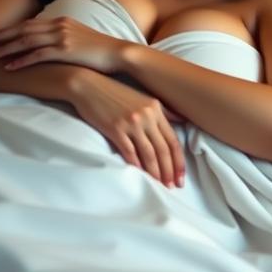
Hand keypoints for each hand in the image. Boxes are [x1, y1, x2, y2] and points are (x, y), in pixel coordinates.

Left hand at [0, 17, 124, 73]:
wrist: (120, 53)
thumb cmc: (101, 49)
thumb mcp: (80, 37)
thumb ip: (62, 37)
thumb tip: (47, 44)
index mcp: (61, 21)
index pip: (28, 24)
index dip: (7, 30)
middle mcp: (59, 26)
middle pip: (22, 29)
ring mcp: (62, 37)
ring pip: (26, 41)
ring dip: (4, 49)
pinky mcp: (66, 50)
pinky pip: (38, 55)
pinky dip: (21, 61)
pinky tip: (9, 68)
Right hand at [68, 70, 184, 187]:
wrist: (89, 85)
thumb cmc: (117, 93)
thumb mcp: (144, 98)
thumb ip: (164, 111)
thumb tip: (182, 121)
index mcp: (157, 109)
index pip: (173, 140)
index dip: (178, 160)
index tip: (181, 177)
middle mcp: (147, 116)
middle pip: (163, 149)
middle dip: (169, 170)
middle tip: (173, 186)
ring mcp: (131, 122)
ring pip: (148, 153)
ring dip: (155, 172)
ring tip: (159, 185)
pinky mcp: (115, 128)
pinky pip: (129, 151)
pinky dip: (136, 165)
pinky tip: (140, 176)